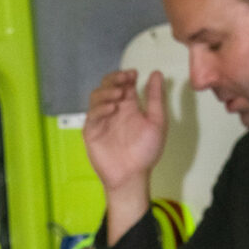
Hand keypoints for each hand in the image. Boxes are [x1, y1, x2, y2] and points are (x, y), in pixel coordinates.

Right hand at [83, 69, 166, 238]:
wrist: (132, 175)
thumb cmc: (145, 152)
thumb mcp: (156, 121)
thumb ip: (155, 98)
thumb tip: (157, 73)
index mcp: (128, 106)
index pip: (123, 83)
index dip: (125, 75)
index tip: (133, 74)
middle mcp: (113, 110)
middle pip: (106, 85)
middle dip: (114, 79)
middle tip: (124, 80)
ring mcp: (101, 120)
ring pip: (96, 96)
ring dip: (107, 91)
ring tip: (118, 94)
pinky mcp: (91, 131)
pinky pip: (91, 115)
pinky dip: (100, 109)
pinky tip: (111, 108)